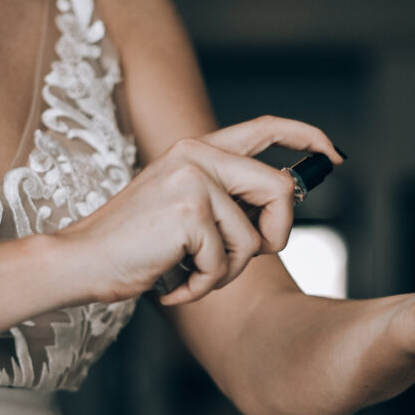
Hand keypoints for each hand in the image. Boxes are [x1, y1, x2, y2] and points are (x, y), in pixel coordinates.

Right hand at [55, 115, 343, 304]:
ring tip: (192, 274)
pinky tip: (176, 286)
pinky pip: (226, 263)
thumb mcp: (183, 209)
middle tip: (243, 260)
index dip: (307, 137)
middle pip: (279, 189)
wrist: (80, 261)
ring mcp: (194, 181)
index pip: (265, 128)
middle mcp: (197, 155)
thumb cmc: (132, 245)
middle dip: (274, 236)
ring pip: (253, 238)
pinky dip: (204, 287)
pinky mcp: (190, 213)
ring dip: (228, 271)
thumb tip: (285, 202)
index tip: (334, 156)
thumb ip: (227, 198)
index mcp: (197, 149)